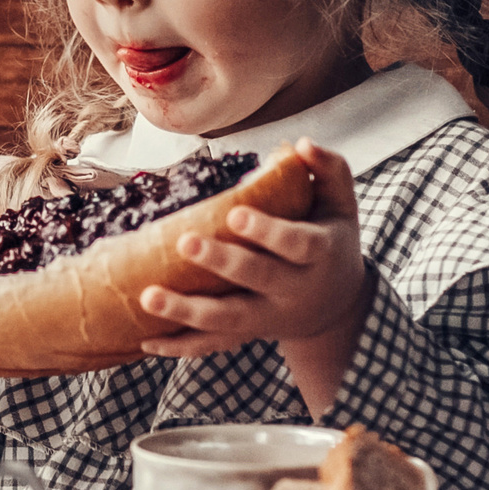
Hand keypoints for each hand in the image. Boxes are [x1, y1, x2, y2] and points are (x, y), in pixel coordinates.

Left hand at [135, 140, 371, 411]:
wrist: (336, 305)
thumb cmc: (331, 240)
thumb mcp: (342, 205)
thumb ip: (329, 169)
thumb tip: (301, 143)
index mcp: (318, 254)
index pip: (296, 244)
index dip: (268, 232)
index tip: (235, 214)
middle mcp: (293, 290)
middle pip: (258, 279)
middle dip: (221, 262)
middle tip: (185, 243)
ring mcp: (267, 317)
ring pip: (227, 320)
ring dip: (186, 311)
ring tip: (148, 297)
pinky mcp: (245, 334)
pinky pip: (211, 345)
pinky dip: (180, 346)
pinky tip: (146, 341)